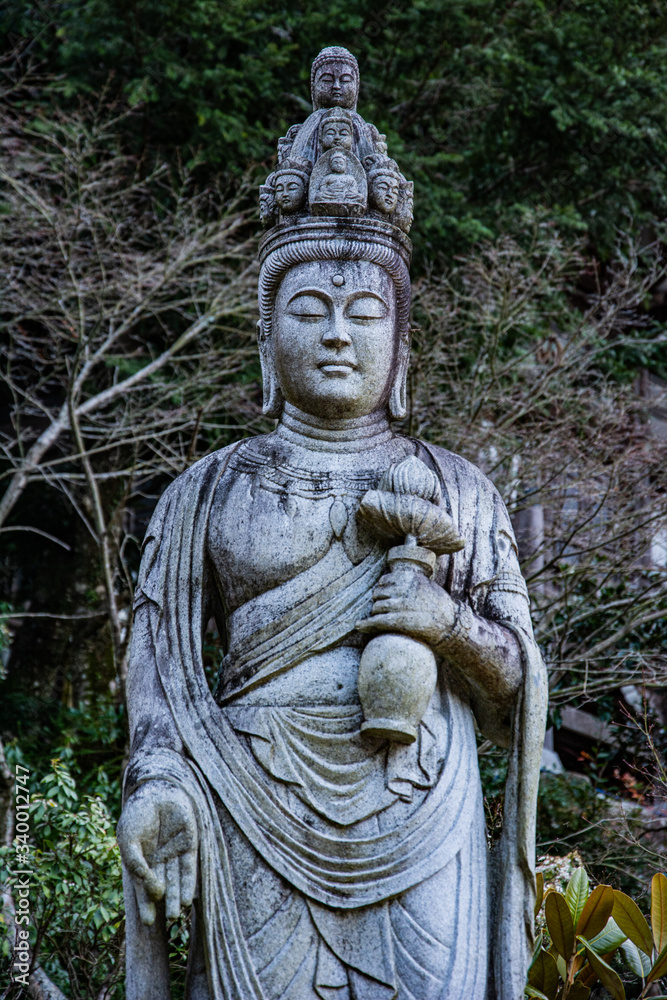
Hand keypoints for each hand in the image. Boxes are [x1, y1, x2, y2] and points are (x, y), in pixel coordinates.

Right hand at [117, 780, 196, 925]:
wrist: (155, 790)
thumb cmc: (138, 814)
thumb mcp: (129, 840)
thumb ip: (135, 863)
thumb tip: (147, 884)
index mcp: (142, 860)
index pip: (143, 887)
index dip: (145, 904)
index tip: (148, 922)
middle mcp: (159, 860)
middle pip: (162, 886)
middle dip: (164, 904)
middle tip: (168, 921)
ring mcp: (174, 852)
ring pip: (176, 879)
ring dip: (176, 897)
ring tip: (176, 914)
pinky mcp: (189, 844)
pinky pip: (189, 867)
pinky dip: (188, 882)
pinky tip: (187, 897)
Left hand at [357, 569, 457, 650]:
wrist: (450, 623)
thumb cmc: (438, 603)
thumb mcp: (426, 583)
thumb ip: (410, 578)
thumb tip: (402, 559)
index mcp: (408, 578)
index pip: (384, 580)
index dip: (383, 589)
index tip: (385, 595)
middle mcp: (402, 589)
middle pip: (378, 594)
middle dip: (379, 601)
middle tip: (384, 608)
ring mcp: (399, 605)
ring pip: (376, 607)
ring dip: (376, 613)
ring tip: (380, 617)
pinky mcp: (398, 621)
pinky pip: (377, 621)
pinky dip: (366, 624)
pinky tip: (359, 626)